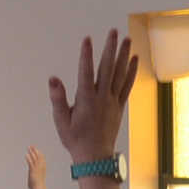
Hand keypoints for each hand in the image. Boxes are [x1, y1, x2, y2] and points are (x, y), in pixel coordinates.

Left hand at [25, 145, 50, 188]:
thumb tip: (32, 180)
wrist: (38, 188)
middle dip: (35, 150)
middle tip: (31, 145)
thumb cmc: (38, 186)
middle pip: (39, 156)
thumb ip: (35, 176)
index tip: (36, 148)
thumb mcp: (37, 179)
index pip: (42, 158)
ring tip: (28, 148)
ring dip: (31, 152)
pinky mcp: (33, 170)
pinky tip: (26, 155)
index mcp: (43, 168)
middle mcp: (41, 167)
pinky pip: (30, 162)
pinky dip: (28, 158)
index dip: (39, 152)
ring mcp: (37, 168)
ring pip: (35, 158)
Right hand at [48, 29, 136, 163]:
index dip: (86, 55)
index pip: (86, 73)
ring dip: (123, 55)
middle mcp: (102, 98)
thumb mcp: (61, 121)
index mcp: (86, 100)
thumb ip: (57, 99)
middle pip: (107, 68)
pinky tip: (134, 59)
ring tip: (126, 39)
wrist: (95, 157)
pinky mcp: (119, 106)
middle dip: (110, 48)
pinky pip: (127, 85)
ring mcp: (113, 101)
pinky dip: (131, 71)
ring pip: (120, 74)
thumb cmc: (75, 139)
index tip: (87, 39)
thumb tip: (53, 79)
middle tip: (113, 31)